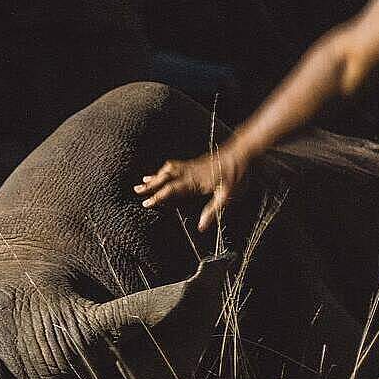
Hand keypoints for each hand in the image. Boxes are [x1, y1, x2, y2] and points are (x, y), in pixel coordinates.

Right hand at [134, 147, 248, 231]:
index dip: (157, 197)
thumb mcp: (228, 196)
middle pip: (164, 178)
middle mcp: (189, 172)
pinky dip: (164, 169)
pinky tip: (163, 171)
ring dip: (155, 175)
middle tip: (136, 190)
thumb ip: (213, 211)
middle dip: (149, 185)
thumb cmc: (237, 173)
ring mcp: (191, 166)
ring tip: (144, 180)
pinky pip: (174, 165)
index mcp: (194, 182)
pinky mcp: (194, 163)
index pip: (171, 190)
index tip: (146, 203)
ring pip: (168, 170)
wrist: (243, 151)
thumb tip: (202, 227)